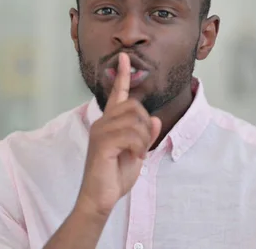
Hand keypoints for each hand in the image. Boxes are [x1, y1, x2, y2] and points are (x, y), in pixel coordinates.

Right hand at [75, 52, 161, 217]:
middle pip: (134, 106)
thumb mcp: (137, 153)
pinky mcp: (102, 142)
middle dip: (146, 125)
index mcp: (110, 123)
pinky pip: (130, 134)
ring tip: (138, 154)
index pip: (117, 94)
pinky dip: (139, 146)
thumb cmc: (115, 177)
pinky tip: (135, 157)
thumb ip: (145, 136)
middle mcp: (102, 122)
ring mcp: (100, 131)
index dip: (122, 75)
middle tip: (142, 146)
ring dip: (143, 139)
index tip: (125, 57)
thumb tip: (155, 119)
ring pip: (135, 120)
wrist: (100, 198)